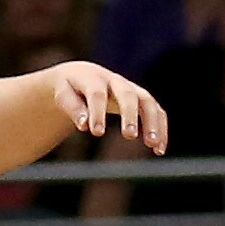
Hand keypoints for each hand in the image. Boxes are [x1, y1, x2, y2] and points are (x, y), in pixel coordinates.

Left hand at [49, 63, 166, 152]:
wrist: (83, 75)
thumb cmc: (70, 88)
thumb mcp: (63, 94)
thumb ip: (73, 108)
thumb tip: (84, 125)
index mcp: (93, 78)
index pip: (97, 94)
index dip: (97, 113)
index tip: (96, 133)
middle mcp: (116, 82)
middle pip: (128, 95)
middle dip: (130, 115)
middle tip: (129, 136)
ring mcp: (132, 89)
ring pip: (148, 102)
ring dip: (153, 123)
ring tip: (153, 146)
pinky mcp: (141, 99)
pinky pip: (156, 112)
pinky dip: (160, 129)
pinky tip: (159, 150)